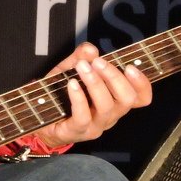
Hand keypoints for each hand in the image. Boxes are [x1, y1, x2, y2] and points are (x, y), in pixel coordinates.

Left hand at [33, 42, 151, 147]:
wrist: (38, 118)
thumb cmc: (59, 95)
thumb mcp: (69, 71)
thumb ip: (80, 58)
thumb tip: (90, 49)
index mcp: (115, 101)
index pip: (141, 98)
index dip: (142, 84)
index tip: (130, 66)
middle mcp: (110, 115)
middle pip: (127, 99)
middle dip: (115, 77)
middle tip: (98, 62)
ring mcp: (95, 125)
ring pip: (106, 106)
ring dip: (95, 83)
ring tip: (82, 67)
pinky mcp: (78, 131)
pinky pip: (83, 116)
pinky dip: (79, 98)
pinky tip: (72, 84)